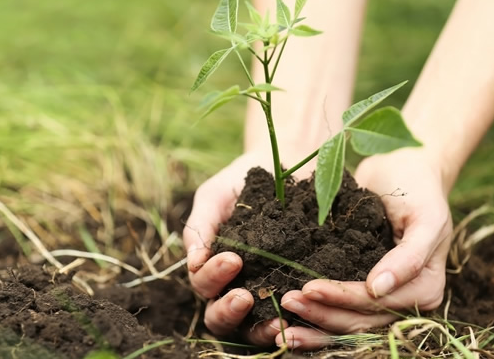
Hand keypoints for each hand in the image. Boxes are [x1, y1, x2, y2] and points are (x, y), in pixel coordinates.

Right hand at [183, 151, 313, 344]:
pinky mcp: (293, 291)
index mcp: (211, 266)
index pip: (203, 285)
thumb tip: (194, 263)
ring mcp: (263, 293)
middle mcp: (233, 286)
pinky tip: (299, 315)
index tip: (232, 258)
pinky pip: (288, 316)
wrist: (283, 164)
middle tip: (244, 296)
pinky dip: (291, 321)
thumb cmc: (241, 180)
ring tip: (274, 320)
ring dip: (258, 328)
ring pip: (250, 328)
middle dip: (228, 311)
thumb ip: (200, 226)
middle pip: (219, 317)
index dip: (213, 277)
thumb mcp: (214, 196)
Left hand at [275, 149, 452, 349]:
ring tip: (281, 317)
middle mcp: (403, 301)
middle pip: (358, 320)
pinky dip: (314, 313)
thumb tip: (378, 289)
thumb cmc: (419, 188)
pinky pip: (336, 307)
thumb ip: (410, 256)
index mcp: (424, 289)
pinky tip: (286, 319)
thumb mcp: (426, 218)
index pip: (376, 304)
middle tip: (287, 300)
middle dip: (321, 314)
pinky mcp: (359, 287)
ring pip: (344, 321)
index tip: (309, 288)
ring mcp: (380, 298)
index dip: (343, 299)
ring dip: (313, 320)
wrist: (404, 167)